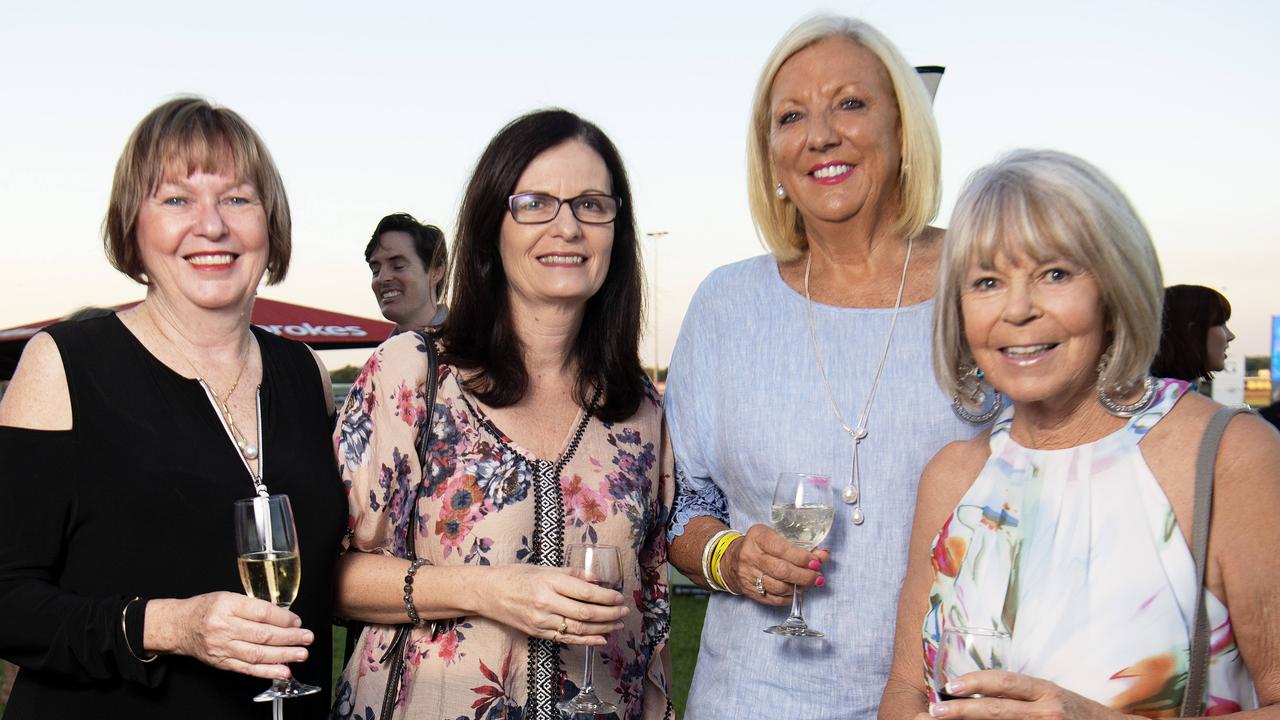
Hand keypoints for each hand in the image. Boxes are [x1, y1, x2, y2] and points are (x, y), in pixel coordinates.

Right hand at [145, 592, 312, 679]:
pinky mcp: (222, 662)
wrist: (179, 626)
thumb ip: (253, 606)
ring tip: (301, 654)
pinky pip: (247, 668)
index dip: (283, 618)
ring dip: (283, 655)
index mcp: (227, 605)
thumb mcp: (228, 597)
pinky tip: (283, 671)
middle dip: (289, 637)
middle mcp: (224, 627)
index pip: (261, 613)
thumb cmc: (206, 609)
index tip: (297, 621)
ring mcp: (222, 647)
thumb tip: (283, 617)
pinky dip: (267, 671)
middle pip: (262, 634)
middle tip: (307, 638)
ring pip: (257, 654)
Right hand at [478, 565, 627, 645]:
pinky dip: (586, 640)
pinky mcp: (538, 633)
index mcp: (549, 582)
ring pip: (578, 629)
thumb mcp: (544, 567)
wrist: (487, 592)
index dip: (606, 597)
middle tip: (624, 611)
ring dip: (602, 628)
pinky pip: (566, 639)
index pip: (585, 593)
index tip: (619, 596)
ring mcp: (541, 620)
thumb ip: (573, 574)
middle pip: (585, 613)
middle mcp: (546, 602)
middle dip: (609, 614)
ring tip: (617, 624)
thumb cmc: (516, 575)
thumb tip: (598, 579)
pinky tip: (601, 639)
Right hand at [721, 524, 829, 605]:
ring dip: (798, 588)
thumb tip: (823, 555)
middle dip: (804, 576)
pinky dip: (788, 598)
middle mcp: (750, 556)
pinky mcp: (749, 591)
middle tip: (817, 577)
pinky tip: (796, 592)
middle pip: (781, 570)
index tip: (816, 562)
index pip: (782, 549)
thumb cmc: (759, 546)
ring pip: (778, 587)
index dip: (802, 557)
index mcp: (758, 537)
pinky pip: (772, 599)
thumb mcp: (775, 537)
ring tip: (809, 584)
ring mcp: (748, 575)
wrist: (731, 559)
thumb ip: (799, 545)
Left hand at [929, 670, 1122, 719]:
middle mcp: (1047, 711)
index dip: (974, 682)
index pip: (1005, 683)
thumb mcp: (1054, 697)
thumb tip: (977, 696)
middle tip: (934, 710)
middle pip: (997, 710)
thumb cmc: (1081, 715)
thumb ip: (1022, 696)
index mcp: (1046, 691)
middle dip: (962, 710)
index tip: (949, 686)